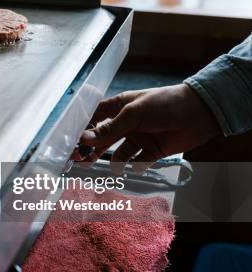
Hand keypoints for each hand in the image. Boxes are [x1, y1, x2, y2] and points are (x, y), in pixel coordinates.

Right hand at [79, 84, 220, 173]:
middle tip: (80, 161)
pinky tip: (137, 167)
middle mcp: (126, 123)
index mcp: (119, 107)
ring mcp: (139, 138)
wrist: (200, 113)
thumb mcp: (133, 113)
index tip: (71, 142)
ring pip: (118, 153)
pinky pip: (138, 163)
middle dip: (91, 150)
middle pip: (103, 139)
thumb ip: (109, 128)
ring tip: (113, 168)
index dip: (82, 129)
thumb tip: (84, 139)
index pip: (94, 118)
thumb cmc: (165, 104)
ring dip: (114, 162)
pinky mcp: (152, 151)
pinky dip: (136, 168)